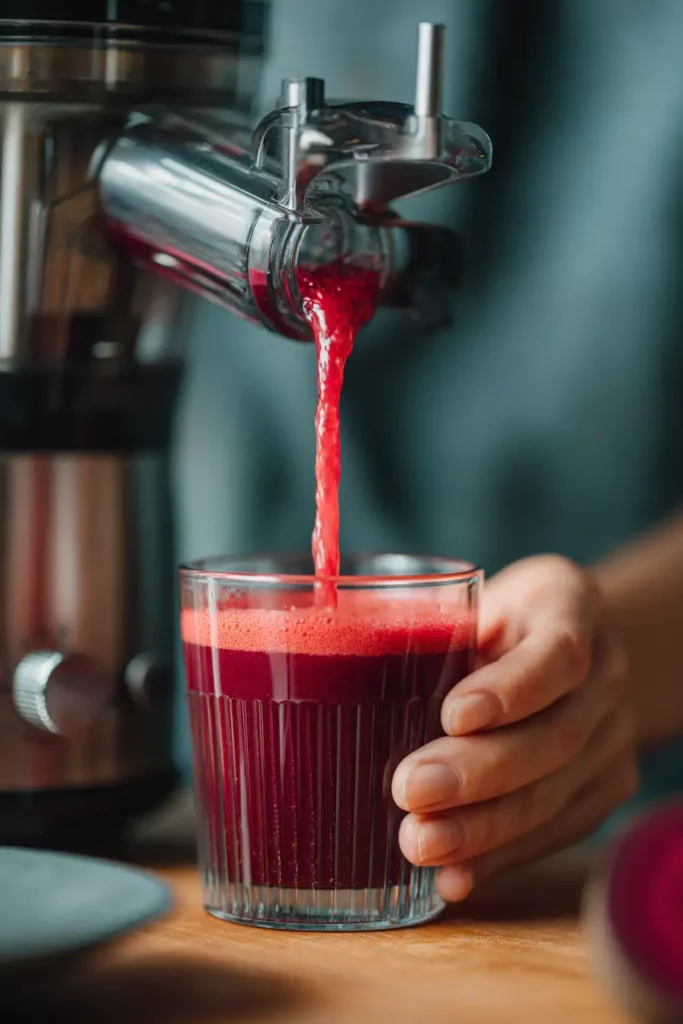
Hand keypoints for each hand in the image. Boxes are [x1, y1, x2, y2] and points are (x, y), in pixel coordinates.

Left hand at [392, 555, 637, 901]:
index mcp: (569, 604)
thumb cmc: (488, 617)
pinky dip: (499, 857)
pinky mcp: (604, 788)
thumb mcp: (465, 599)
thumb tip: (336, 652)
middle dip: (480, 771)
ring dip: (484, 827)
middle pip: (556, 734)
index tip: (452, 715)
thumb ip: (425, 626)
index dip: (511, 689)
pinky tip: (453, 877)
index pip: (557, 652)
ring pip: (555, 792)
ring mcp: (613, 736)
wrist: (560, 648)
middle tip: (410, 790)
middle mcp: (606, 673)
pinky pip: (555, 832)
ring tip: (420, 843)